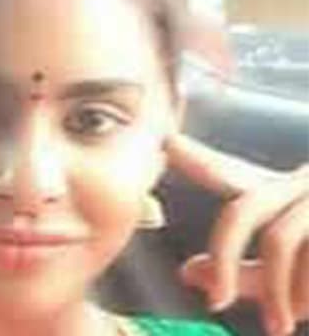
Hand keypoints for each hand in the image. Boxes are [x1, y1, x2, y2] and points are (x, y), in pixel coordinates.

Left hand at [166, 132, 308, 335]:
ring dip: (276, 290)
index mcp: (289, 196)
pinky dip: (303, 290)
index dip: (199, 160)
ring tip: (278, 327)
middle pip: (245, 208)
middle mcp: (307, 185)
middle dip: (224, 256)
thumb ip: (251, 275)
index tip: (166, 143)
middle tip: (215, 303)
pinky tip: (302, 311)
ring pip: (280, 237)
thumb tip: (189, 273)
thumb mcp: (299, 276)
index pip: (232, 175)